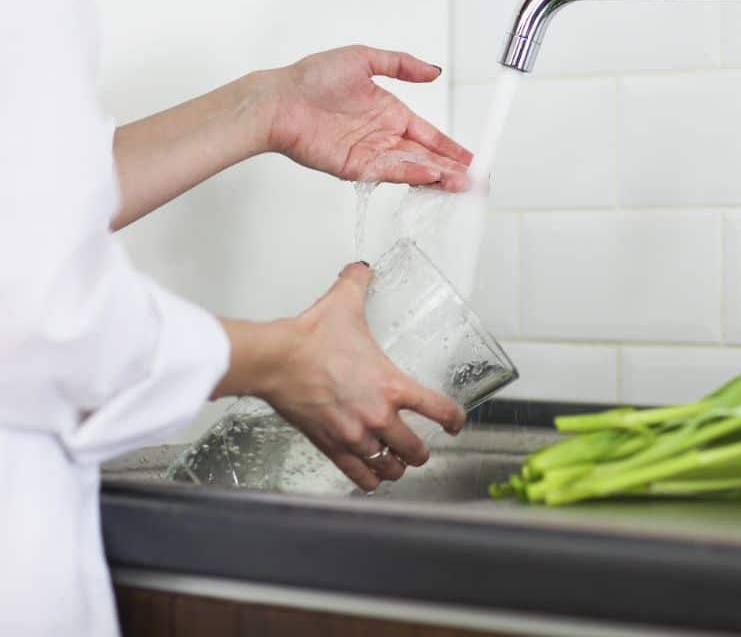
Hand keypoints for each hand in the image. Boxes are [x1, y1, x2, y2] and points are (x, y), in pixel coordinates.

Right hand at [216, 262, 466, 490]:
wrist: (276, 359)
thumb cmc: (310, 337)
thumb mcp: (344, 303)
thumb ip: (357, 283)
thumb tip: (360, 269)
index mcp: (392, 385)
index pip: (439, 410)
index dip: (453, 420)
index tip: (455, 424)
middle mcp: (379, 416)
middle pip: (415, 450)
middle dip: (420, 451)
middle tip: (420, 448)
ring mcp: (355, 435)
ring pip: (389, 467)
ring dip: (396, 467)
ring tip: (397, 463)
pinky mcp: (331, 446)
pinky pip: (359, 476)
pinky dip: (369, 480)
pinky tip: (372, 476)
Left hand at [263, 45, 472, 190]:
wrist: (279, 100)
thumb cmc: (311, 78)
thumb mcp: (363, 59)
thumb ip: (401, 65)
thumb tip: (434, 71)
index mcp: (389, 112)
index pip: (428, 133)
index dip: (450, 146)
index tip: (471, 157)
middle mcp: (383, 136)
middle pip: (425, 156)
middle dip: (451, 168)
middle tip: (475, 179)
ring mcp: (370, 154)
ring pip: (412, 168)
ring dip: (437, 176)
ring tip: (461, 183)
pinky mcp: (354, 168)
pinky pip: (388, 172)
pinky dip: (411, 174)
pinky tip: (430, 176)